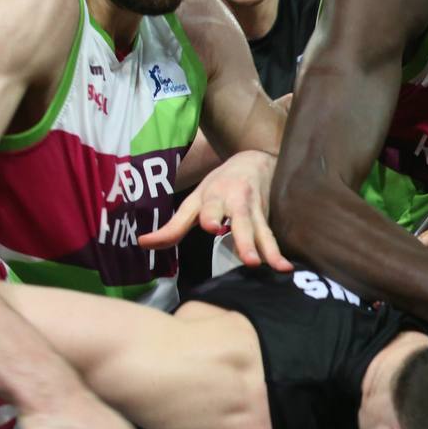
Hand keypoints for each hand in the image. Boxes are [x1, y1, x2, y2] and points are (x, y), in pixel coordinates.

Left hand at [140, 150, 290, 270]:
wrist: (256, 160)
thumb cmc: (220, 185)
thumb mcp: (195, 201)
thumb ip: (174, 226)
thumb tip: (143, 243)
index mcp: (214, 197)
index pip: (209, 208)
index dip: (211, 216)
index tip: (211, 226)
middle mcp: (236, 202)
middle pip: (241, 221)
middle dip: (244, 238)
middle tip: (248, 257)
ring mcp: (255, 210)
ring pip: (260, 230)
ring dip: (265, 248)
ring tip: (269, 265)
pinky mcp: (269, 218)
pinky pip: (271, 236)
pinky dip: (277, 252)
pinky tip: (284, 267)